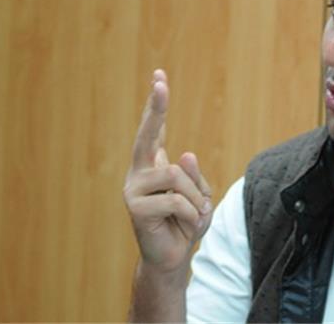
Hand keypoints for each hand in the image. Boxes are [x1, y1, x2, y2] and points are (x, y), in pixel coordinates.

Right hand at [123, 69, 212, 274]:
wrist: (172, 257)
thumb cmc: (186, 222)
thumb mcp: (199, 195)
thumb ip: (194, 176)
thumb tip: (184, 154)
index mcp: (153, 165)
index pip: (154, 130)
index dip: (156, 105)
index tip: (159, 76)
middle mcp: (139, 172)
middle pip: (147, 135)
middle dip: (155, 108)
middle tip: (161, 82)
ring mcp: (134, 189)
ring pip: (176, 175)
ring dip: (196, 197)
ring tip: (194, 214)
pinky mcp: (136, 208)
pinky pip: (177, 201)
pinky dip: (192, 214)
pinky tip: (187, 225)